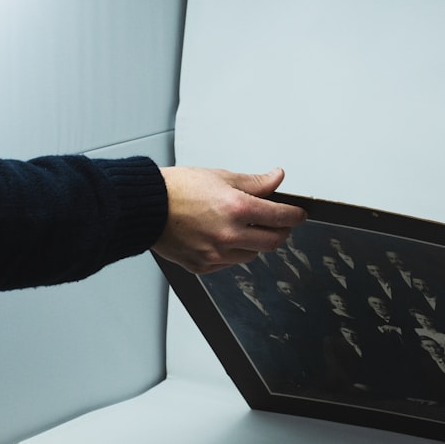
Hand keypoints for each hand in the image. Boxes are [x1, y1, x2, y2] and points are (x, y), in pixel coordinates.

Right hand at [152, 166, 306, 273]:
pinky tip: (220, 238)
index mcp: (237, 209)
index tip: (298, 214)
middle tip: (277, 223)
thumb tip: (276, 179)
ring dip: (254, 243)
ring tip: (241, 228)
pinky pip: (228, 264)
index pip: (281, 217)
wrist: (146, 208)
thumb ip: (254, 182)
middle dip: (280, 232)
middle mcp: (229, 235)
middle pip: (273, 242)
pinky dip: (231, 252)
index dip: (295, 216)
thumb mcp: (221, 177)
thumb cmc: (177, 189)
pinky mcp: (203, 266)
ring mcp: (216, 254)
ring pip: (251, 255)